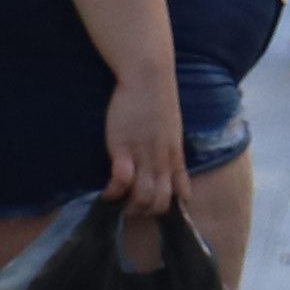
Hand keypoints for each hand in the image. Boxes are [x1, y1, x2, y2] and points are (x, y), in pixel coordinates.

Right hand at [100, 67, 187, 218]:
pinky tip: (106, 192)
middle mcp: (162, 160)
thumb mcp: (172, 129)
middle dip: (147, 212)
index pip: (182, 194)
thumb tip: (168, 164)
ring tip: (118, 202)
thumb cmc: (158, 100)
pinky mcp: (123, 148)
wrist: (149, 77)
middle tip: (131, 207)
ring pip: (144, 196)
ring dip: (130, 206)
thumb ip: (170, 149)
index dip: (170, 207)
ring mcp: (144, 155)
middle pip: (161, 202)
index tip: (155, 207)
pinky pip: (122, 180)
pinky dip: (114, 192)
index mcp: (175, 157)